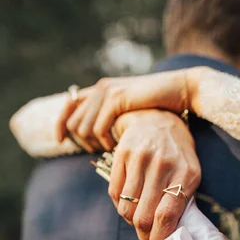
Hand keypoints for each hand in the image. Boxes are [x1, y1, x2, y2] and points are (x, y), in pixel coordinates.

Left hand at [56, 69, 201, 152]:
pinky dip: (103, 140)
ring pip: (83, 127)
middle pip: (72, 120)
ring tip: (109, 149)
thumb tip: (96, 137)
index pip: (68, 105)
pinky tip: (114, 145)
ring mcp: (108, 92)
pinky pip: (98, 127)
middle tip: (97, 151)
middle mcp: (100, 88)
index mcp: (101, 90)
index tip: (61, 140)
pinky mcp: (117, 99)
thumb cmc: (158, 107)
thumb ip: (112, 119)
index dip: (60, 123)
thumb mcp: (129, 113)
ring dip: (93, 143)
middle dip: (81, 140)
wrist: (179, 91)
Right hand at [108, 110, 200, 239]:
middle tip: (146, 236)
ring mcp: (140, 158)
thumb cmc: (178, 155)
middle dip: (144, 233)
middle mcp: (163, 164)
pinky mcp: (122, 154)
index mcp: (186, 174)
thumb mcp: (189, 175)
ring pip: (126, 208)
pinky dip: (120, 204)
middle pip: (143, 216)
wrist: (159, 118)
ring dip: (131, 220)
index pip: (166, 215)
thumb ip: (181, 203)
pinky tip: (129, 201)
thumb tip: (167, 237)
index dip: (159, 237)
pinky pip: (113, 192)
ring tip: (139, 216)